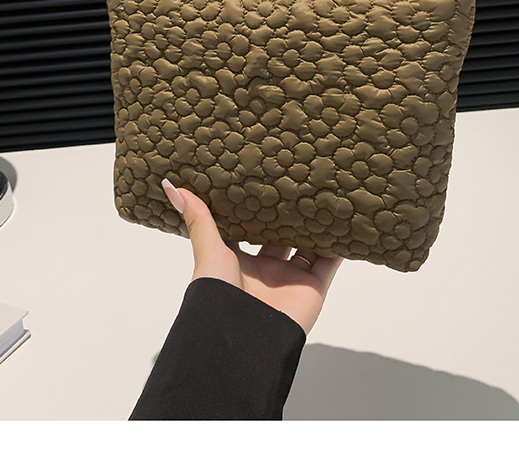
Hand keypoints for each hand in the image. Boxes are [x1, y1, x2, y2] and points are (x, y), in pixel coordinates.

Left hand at [162, 179, 342, 334]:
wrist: (244, 339)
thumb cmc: (219, 298)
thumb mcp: (209, 251)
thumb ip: (199, 219)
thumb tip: (171, 186)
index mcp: (238, 261)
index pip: (248, 228)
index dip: (253, 207)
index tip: (260, 179)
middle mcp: (265, 270)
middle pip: (280, 235)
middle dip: (287, 213)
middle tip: (297, 181)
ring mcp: (290, 278)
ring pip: (307, 245)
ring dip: (315, 225)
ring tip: (325, 194)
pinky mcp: (312, 287)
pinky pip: (330, 261)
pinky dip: (338, 244)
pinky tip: (346, 222)